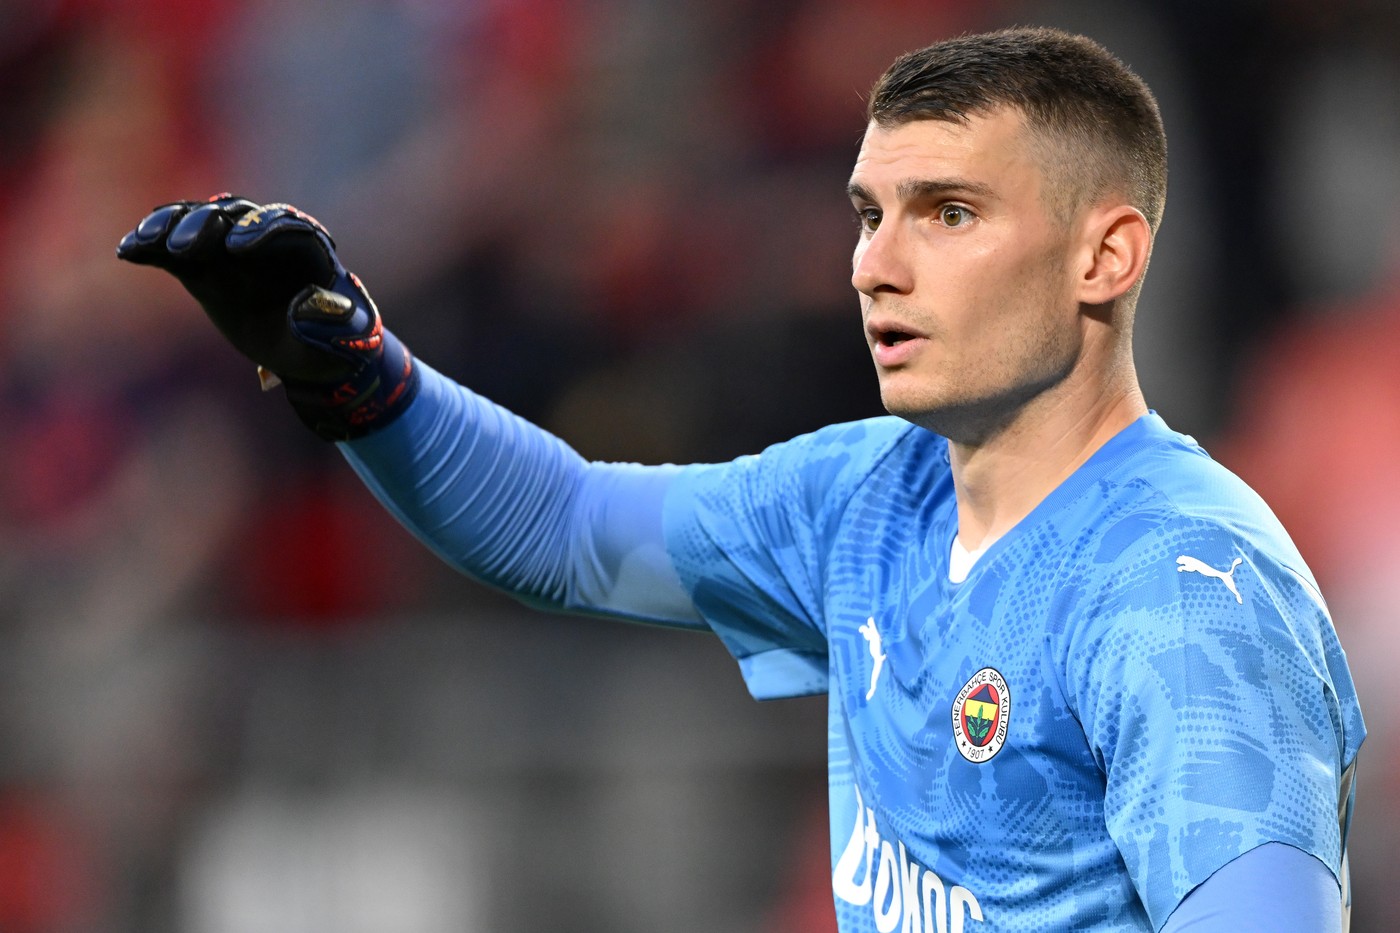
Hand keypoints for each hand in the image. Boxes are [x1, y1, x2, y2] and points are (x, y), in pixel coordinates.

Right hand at [117, 195, 418, 438]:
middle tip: (183, 249)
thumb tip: (314, 305)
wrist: (310, 351)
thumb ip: (335, 323)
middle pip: (236, 216)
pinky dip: (152, 244)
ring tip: (145, 242)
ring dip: (171, 227)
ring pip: (200, 222)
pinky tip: (128, 250)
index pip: (286, 226)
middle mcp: (268, 237)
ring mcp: (231, 246)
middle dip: (207, 226)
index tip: (237, 249)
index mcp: (310, 248)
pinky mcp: (204, 263)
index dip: (261, 231)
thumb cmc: (335, 343)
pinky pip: (174, 247)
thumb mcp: (346, 340)